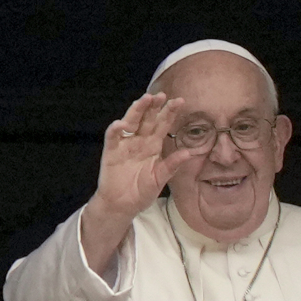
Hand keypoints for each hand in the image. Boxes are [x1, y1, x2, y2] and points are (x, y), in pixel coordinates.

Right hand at [94, 93, 193, 219]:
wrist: (123, 205)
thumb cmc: (142, 192)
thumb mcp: (160, 179)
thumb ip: (172, 165)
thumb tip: (189, 153)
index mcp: (153, 145)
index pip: (163, 125)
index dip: (170, 113)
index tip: (180, 101)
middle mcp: (140, 140)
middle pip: (147, 119)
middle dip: (154, 106)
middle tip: (161, 95)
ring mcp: (125, 144)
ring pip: (131, 122)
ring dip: (137, 110)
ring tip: (145, 100)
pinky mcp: (111, 151)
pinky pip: (113, 137)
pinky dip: (116, 130)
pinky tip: (122, 124)